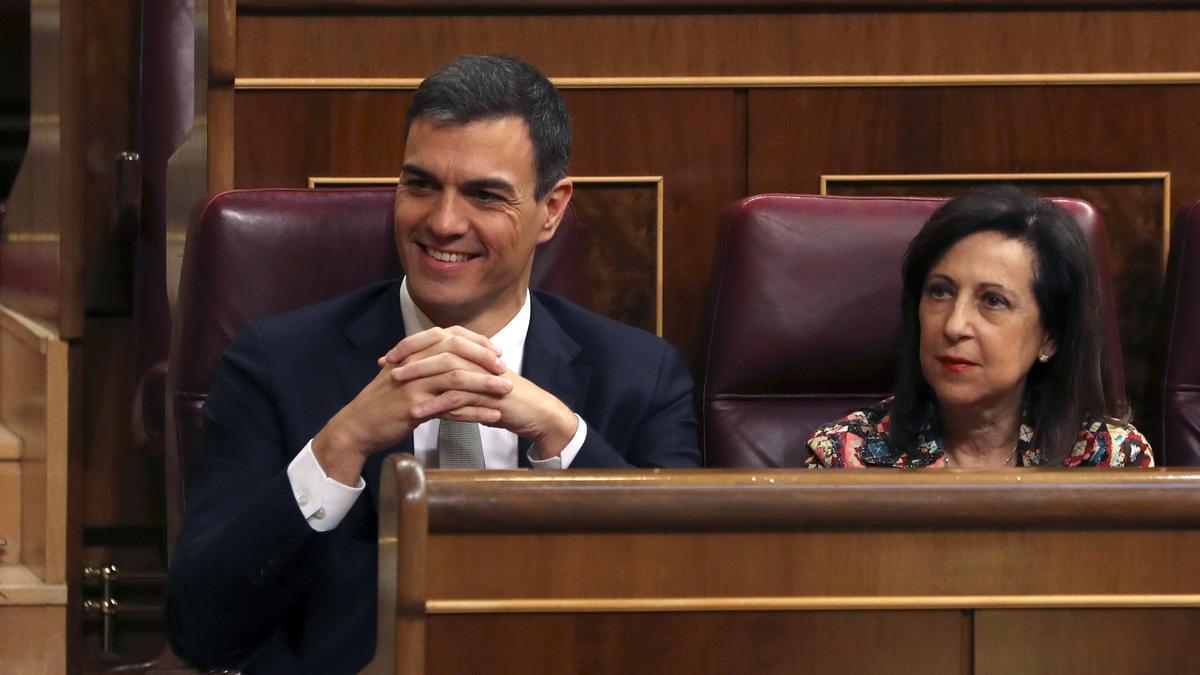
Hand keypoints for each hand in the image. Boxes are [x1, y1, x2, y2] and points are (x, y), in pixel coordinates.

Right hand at [313, 327, 511, 483]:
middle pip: (455, 350)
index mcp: (412, 352)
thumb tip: (454, 357)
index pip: (449, 335)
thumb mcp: (403, 375)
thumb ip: (425, 364)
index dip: (475, 341)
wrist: (358, 426)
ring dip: (485, 383)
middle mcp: (413, 362)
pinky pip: (451, 406)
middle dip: (484, 358)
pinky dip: (474, 411)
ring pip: (456, 376)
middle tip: (504, 368)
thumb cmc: (384, 403)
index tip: (496, 351)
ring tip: (506, 390)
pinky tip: (492, 415)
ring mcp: (413, 383)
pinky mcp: (414, 406)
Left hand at [381, 331, 579, 459]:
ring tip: (395, 385)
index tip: (388, 357)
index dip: (411, 346)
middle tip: (386, 366)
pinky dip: (435, 404)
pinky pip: (457, 397)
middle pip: (438, 350)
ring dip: (418, 377)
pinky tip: (417, 413)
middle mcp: (477, 358)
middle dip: (409, 357)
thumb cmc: (503, 400)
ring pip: (445, 370)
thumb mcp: (474, 386)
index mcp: (472, 353)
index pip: (437, 341)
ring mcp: (483, 374)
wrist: (534, 413)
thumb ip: (452, 381)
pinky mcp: (488, 394)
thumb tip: (425, 381)